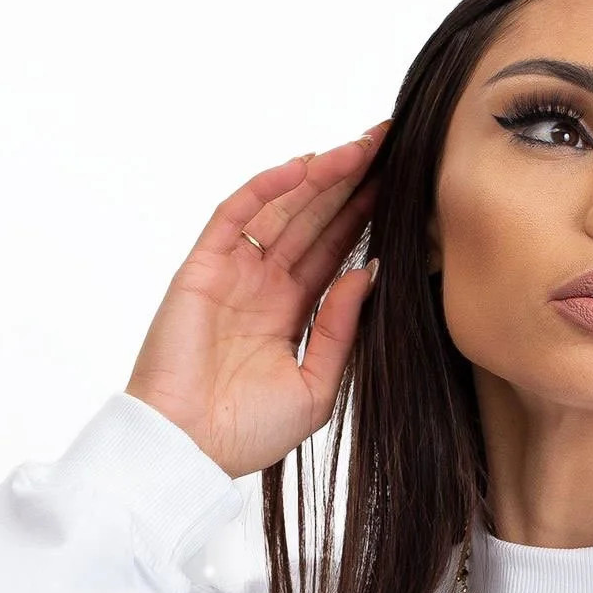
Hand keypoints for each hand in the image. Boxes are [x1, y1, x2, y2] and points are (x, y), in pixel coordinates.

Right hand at [124, 119, 391, 478]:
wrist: (191, 449)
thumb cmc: (249, 433)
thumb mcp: (316, 386)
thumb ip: (343, 329)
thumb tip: (372, 271)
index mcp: (292, 315)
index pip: (335, 253)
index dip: (365, 217)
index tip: (401, 185)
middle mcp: (264, 288)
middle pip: (314, 221)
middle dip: (349, 183)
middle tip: (388, 144)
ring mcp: (233, 275)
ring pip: (282, 210)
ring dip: (319, 176)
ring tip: (360, 147)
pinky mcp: (202, 268)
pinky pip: (236, 215)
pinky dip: (267, 187)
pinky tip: (305, 165)